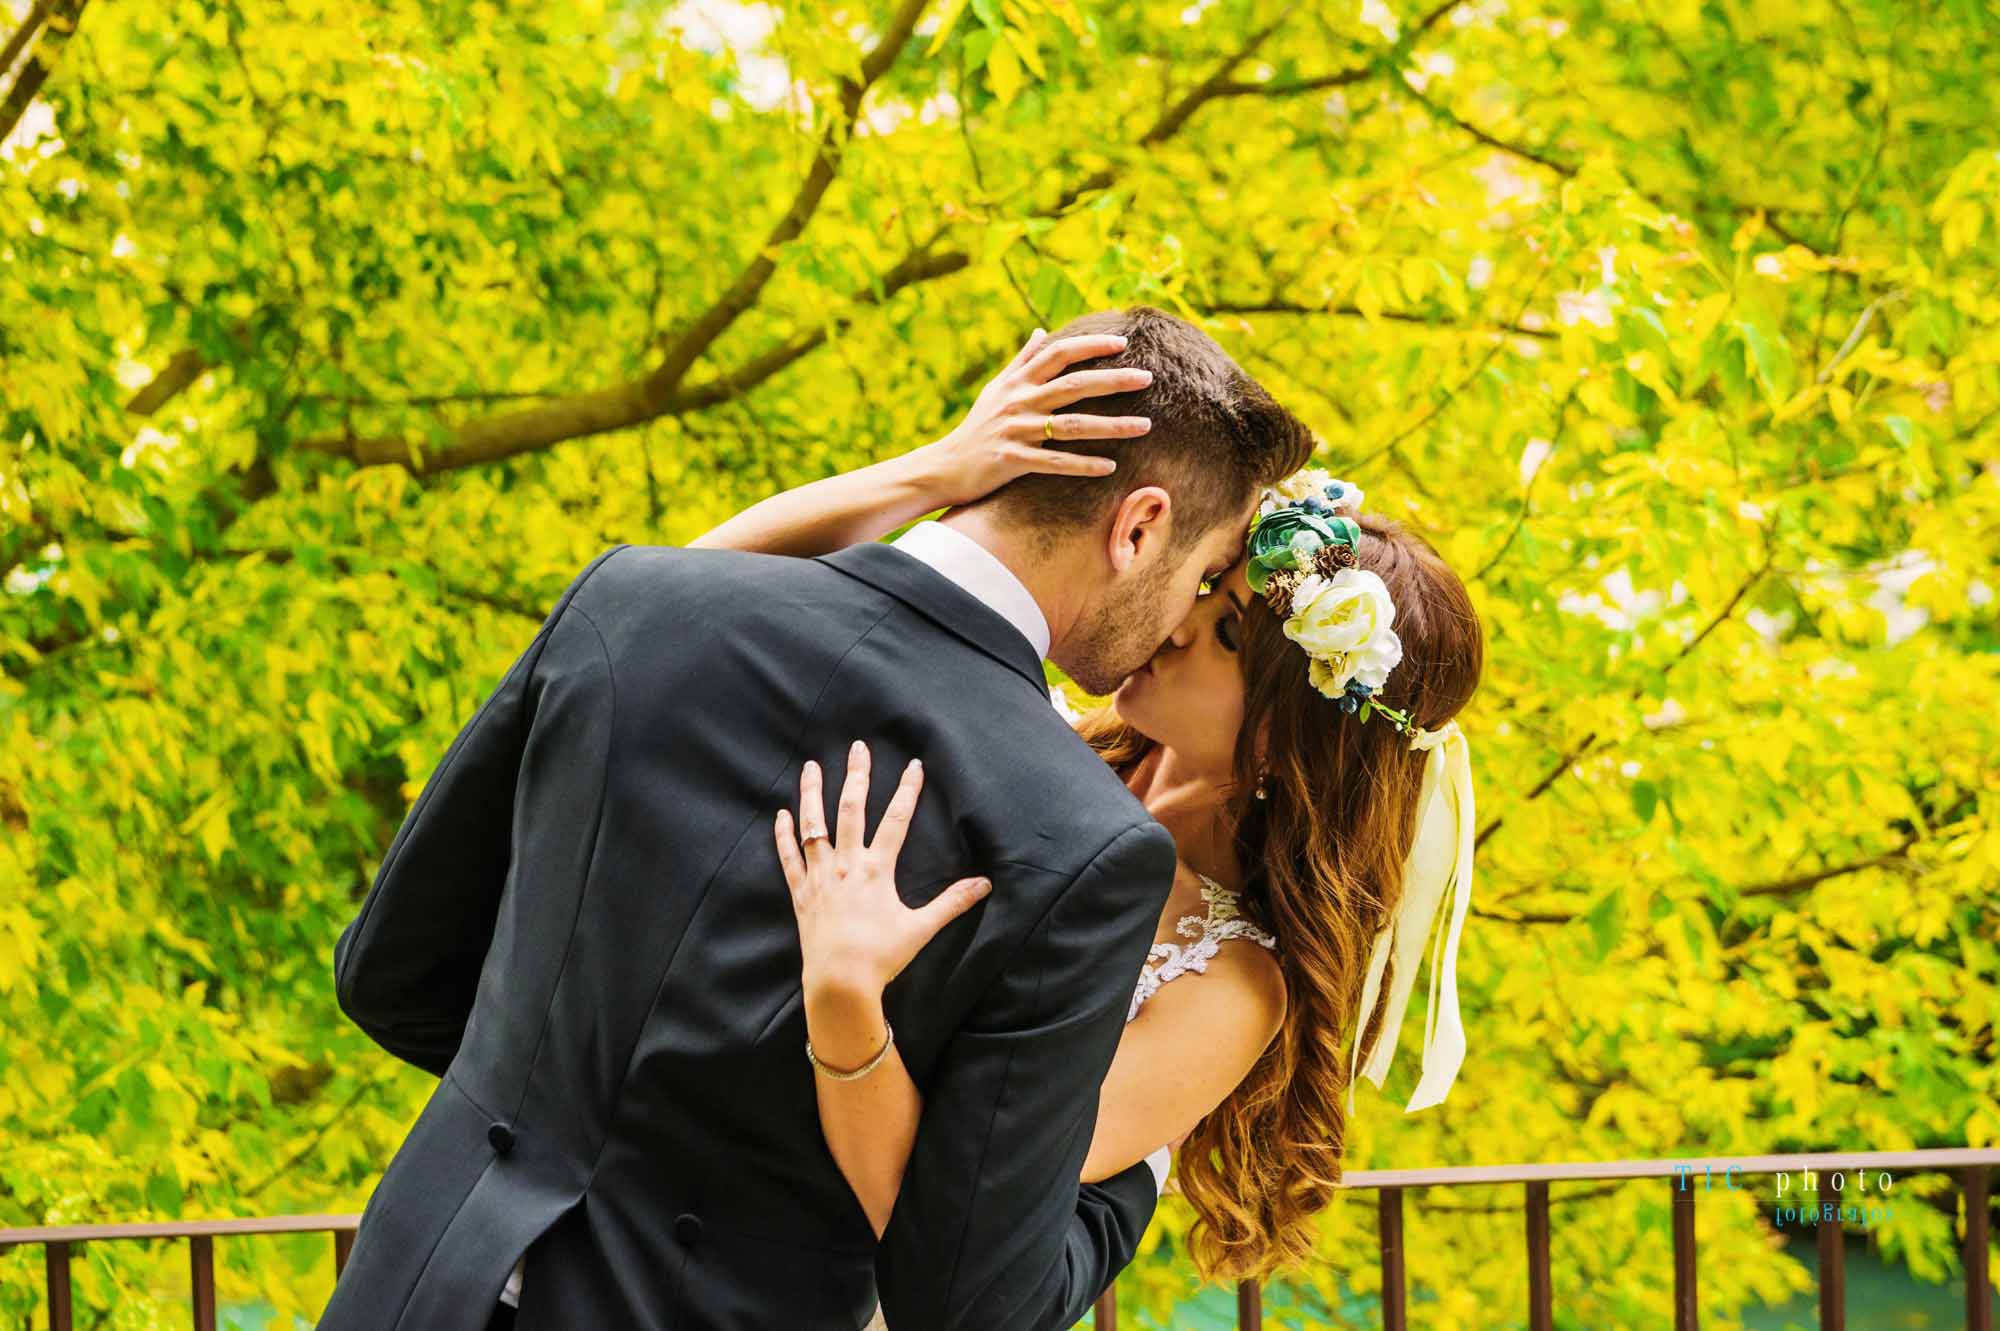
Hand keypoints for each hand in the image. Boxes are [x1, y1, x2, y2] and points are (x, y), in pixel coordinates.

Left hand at [775, 741, 992, 1000]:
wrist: (840, 984)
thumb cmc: (881, 957)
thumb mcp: (921, 928)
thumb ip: (952, 903)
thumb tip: (984, 885)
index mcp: (876, 870)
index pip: (895, 821)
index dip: (906, 791)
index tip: (913, 765)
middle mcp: (846, 866)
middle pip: (851, 811)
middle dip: (856, 776)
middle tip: (857, 748)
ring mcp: (820, 878)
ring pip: (814, 826)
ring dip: (812, 794)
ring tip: (811, 766)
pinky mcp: (801, 894)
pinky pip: (789, 858)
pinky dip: (784, 835)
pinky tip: (782, 814)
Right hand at [914, 329, 1154, 508]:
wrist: (944, 467)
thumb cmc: (975, 427)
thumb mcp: (995, 390)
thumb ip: (1022, 361)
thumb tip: (1041, 333)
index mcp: (1017, 382)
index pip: (1058, 354)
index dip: (1090, 345)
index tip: (1122, 342)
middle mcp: (1018, 402)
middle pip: (1073, 385)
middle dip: (1113, 380)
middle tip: (1148, 377)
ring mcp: (1016, 431)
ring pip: (1072, 426)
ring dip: (1112, 426)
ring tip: (1145, 426)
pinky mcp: (1012, 461)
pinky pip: (1055, 463)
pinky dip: (1083, 464)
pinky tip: (1110, 466)